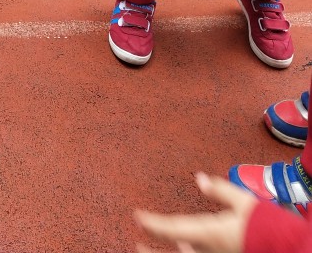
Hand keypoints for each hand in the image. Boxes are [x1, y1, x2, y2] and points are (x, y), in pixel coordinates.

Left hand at [134, 172, 255, 252]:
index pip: (171, 229)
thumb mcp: (243, 201)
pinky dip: (188, 251)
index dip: (152, 223)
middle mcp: (209, 251)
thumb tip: (200, 178)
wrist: (287, 251)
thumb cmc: (265, 227)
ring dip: (171, 252)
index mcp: (209, 233)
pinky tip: (184, 245)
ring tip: (159, 244)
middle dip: (153, 251)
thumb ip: (220, 190)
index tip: (137, 217)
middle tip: (137, 245)